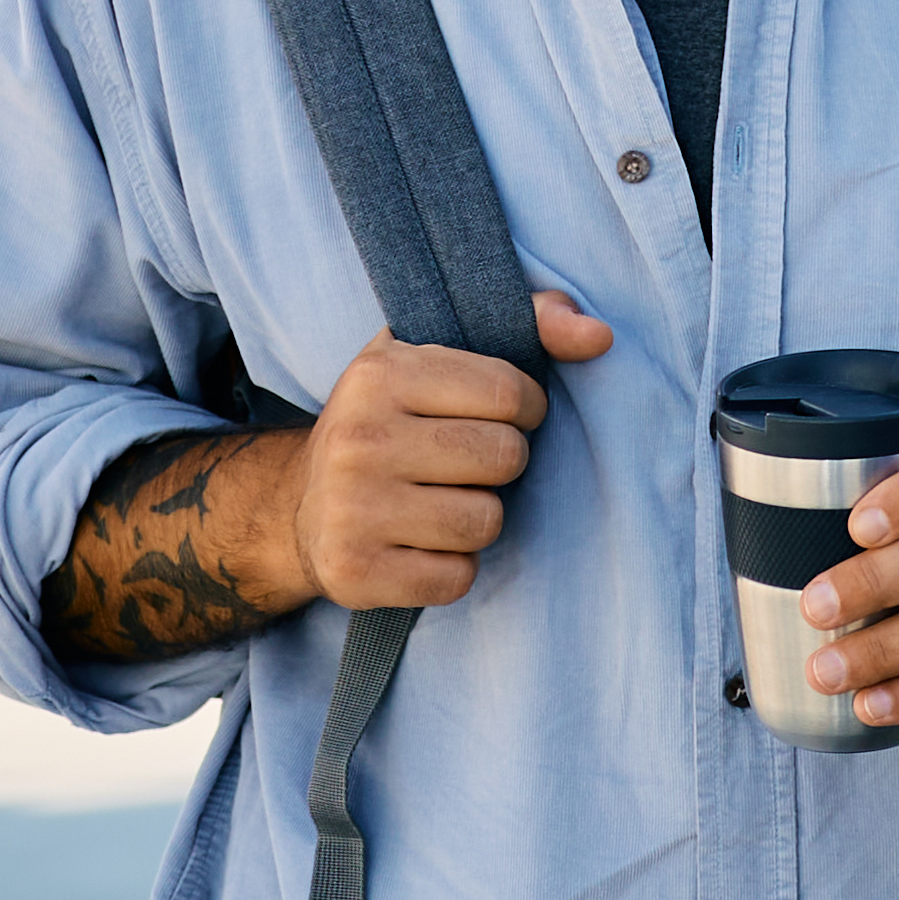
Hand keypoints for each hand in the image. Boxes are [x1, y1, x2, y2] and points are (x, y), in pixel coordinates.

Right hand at [292, 292, 612, 611]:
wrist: (299, 508)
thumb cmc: (395, 422)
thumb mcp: (442, 355)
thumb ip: (532, 321)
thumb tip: (599, 335)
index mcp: (380, 374)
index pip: (510, 393)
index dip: (523, 410)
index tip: (495, 417)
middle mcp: (358, 439)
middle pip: (504, 457)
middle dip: (501, 464)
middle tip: (462, 465)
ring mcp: (350, 509)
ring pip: (485, 522)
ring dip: (479, 519)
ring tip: (439, 503)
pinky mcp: (354, 573)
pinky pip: (456, 578)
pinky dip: (452, 568)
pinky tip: (419, 546)